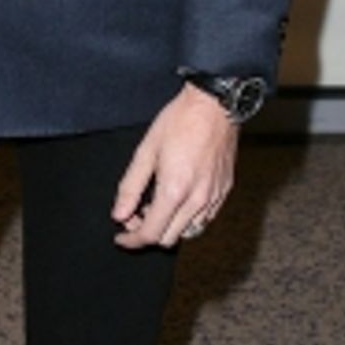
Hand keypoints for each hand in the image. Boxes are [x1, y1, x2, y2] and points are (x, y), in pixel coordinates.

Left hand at [112, 83, 238, 249]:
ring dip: (170, 227)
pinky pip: (205, 219)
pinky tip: (179, 199)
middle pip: (169, 239)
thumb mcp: (146, 151)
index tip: (121, 236)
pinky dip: (188, 219)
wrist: (215, 104)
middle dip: (148, 233)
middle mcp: (197, 200)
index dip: (131, 240)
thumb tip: (119, 214)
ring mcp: (214, 197)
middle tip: (136, 214)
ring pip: (189, 233)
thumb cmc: (180, 121)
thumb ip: (130, 187)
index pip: (150, 234)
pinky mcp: (225, 191)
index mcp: (174, 191)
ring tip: (158, 205)